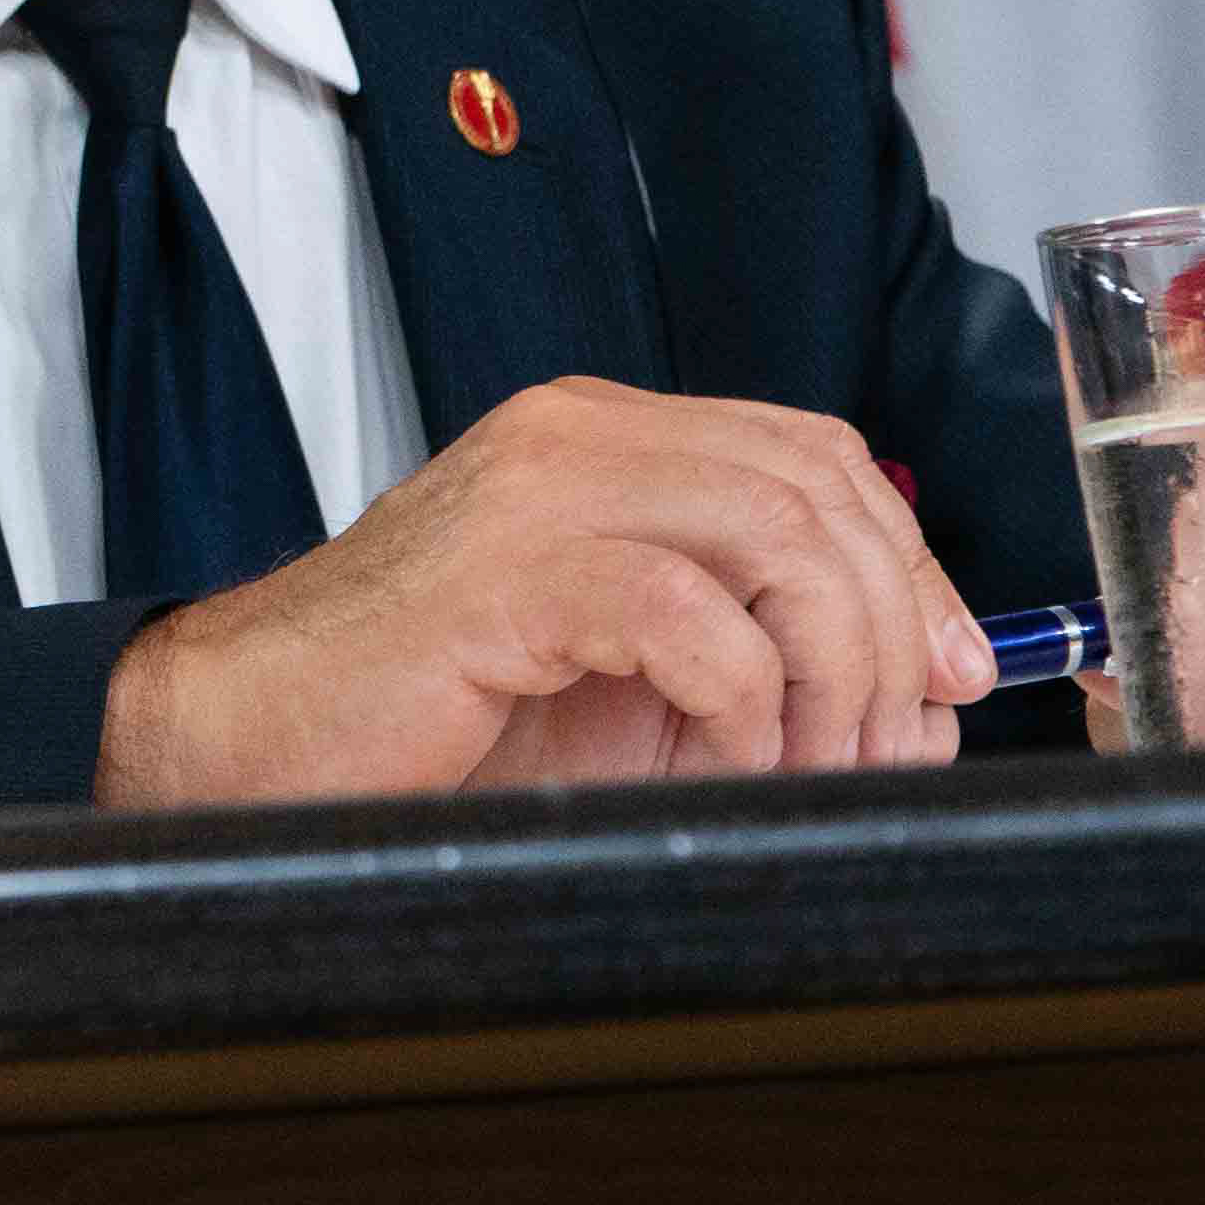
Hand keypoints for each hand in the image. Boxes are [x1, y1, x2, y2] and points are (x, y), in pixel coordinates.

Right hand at [93, 375, 991, 809]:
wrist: (253, 738)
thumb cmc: (434, 720)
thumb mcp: (631, 674)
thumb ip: (755, 646)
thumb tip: (925, 691)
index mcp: (603, 439)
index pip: (814, 453)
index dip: (909, 562)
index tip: (951, 675)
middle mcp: (576, 436)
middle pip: (819, 484)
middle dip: (892, 629)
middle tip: (890, 748)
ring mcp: (538, 492)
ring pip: (778, 532)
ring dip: (835, 673)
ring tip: (813, 768)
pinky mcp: (506, 572)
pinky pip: (692, 613)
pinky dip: (749, 701)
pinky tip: (729, 759)